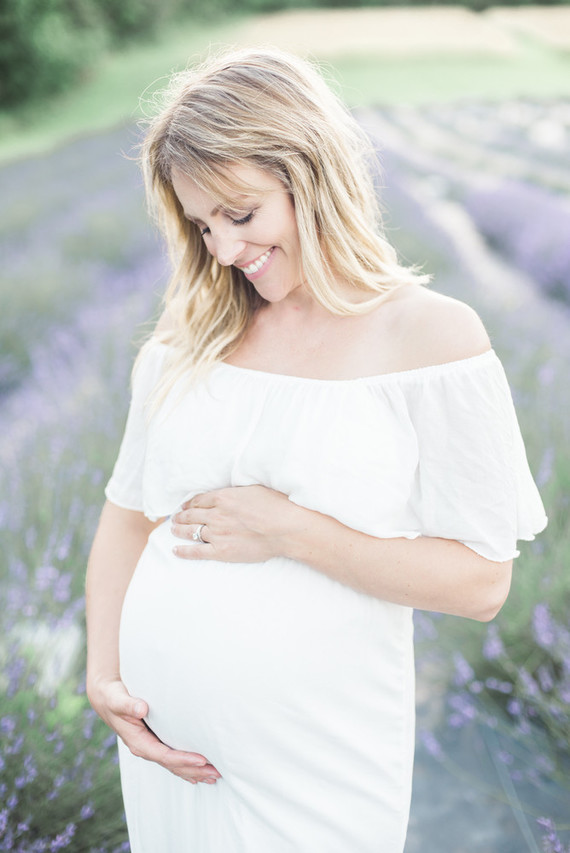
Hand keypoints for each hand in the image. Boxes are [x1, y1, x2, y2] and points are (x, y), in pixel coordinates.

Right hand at [88, 677, 220, 783]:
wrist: (108, 699)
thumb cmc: (114, 697)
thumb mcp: (118, 700)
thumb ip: (128, 705)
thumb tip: (142, 709)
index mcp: (138, 742)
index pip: (164, 755)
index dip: (183, 759)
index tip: (201, 760)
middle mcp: (146, 749)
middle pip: (173, 765)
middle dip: (194, 770)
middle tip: (216, 773)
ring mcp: (151, 748)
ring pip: (175, 765)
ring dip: (194, 772)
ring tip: (214, 777)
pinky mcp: (156, 743)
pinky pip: (173, 759)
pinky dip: (187, 766)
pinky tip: (199, 772)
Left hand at [170, 485, 297, 561]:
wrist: (284, 529)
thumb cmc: (275, 507)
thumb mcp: (253, 489)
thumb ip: (236, 492)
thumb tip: (228, 493)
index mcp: (223, 497)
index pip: (199, 500)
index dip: (190, 503)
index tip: (185, 505)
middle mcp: (216, 515)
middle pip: (191, 515)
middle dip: (181, 516)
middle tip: (175, 517)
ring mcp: (217, 533)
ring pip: (190, 531)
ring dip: (179, 530)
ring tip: (173, 529)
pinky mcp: (221, 551)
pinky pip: (196, 551)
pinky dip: (184, 551)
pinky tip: (176, 550)